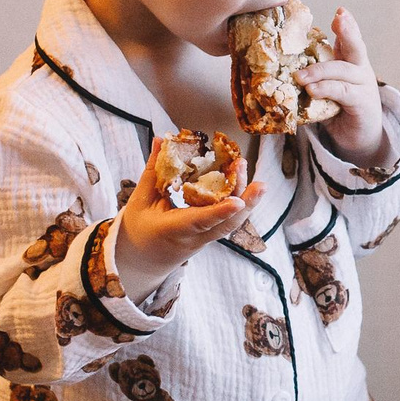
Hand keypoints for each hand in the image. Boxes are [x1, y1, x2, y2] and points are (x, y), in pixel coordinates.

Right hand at [114, 139, 262, 297]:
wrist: (144, 260)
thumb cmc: (139, 229)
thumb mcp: (140, 201)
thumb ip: (153, 171)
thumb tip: (161, 140)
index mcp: (172, 230)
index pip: (198, 221)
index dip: (219, 212)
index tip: (238, 201)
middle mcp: (193, 238)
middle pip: (224, 225)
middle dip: (243, 203)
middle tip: (257, 182)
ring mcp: (204, 240)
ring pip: (231, 225)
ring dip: (248, 204)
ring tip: (260, 184)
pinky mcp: (211, 235)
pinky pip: (229, 221)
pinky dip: (241, 205)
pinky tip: (251, 189)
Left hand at [303, 7, 392, 167]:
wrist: (360, 140)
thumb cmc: (340, 111)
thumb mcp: (328, 89)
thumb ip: (317, 75)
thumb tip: (288, 65)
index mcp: (352, 65)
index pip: (351, 41)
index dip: (347, 25)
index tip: (340, 12)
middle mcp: (361, 71)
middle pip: (356, 47)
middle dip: (348, 31)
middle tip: (340, 18)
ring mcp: (363, 87)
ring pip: (342, 71)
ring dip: (319, 71)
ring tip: (300, 77)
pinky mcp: (362, 104)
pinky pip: (342, 92)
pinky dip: (325, 89)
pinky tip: (312, 91)